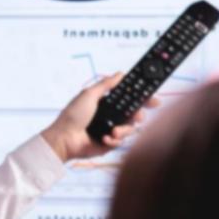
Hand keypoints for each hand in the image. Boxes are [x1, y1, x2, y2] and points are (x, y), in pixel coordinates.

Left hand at [39, 73, 156, 161]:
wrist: (64, 139)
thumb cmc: (73, 116)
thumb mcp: (89, 95)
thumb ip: (106, 84)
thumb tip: (120, 74)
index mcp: (108, 104)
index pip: (130, 100)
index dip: (143, 99)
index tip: (153, 99)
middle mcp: (111, 116)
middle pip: (135, 115)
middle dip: (139, 115)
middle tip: (137, 116)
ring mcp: (111, 130)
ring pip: (130, 129)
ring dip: (124, 130)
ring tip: (112, 131)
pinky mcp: (109, 144)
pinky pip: (121, 141)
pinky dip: (113, 140)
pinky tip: (103, 139)